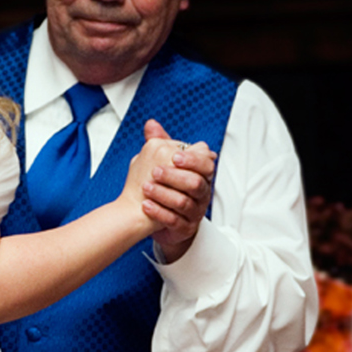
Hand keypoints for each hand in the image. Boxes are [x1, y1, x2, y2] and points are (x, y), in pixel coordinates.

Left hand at [133, 118, 214, 262]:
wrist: (156, 217)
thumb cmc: (163, 187)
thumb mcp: (161, 163)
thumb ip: (160, 144)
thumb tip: (150, 124)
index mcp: (199, 174)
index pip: (206, 164)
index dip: (192, 160)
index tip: (174, 157)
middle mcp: (201, 193)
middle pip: (196, 183)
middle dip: (175, 176)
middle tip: (155, 172)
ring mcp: (194, 211)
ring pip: (184, 202)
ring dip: (163, 194)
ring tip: (146, 188)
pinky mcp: (184, 227)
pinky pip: (174, 220)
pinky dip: (159, 212)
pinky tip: (145, 205)